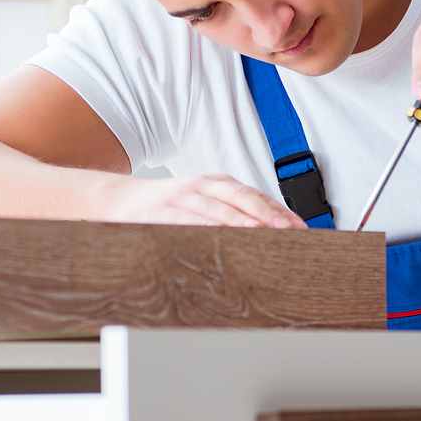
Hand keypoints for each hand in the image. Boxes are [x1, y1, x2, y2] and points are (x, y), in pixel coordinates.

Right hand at [102, 173, 307, 228]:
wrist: (120, 199)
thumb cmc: (167, 206)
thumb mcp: (201, 203)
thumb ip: (230, 214)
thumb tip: (268, 235)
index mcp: (216, 183)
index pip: (254, 195)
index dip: (278, 210)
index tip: (300, 227)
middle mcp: (202, 186)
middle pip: (241, 198)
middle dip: (267, 213)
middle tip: (289, 230)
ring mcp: (181, 197)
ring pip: (217, 209)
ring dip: (241, 221)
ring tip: (261, 232)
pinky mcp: (162, 211)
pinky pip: (187, 220)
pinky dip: (205, 228)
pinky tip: (219, 237)